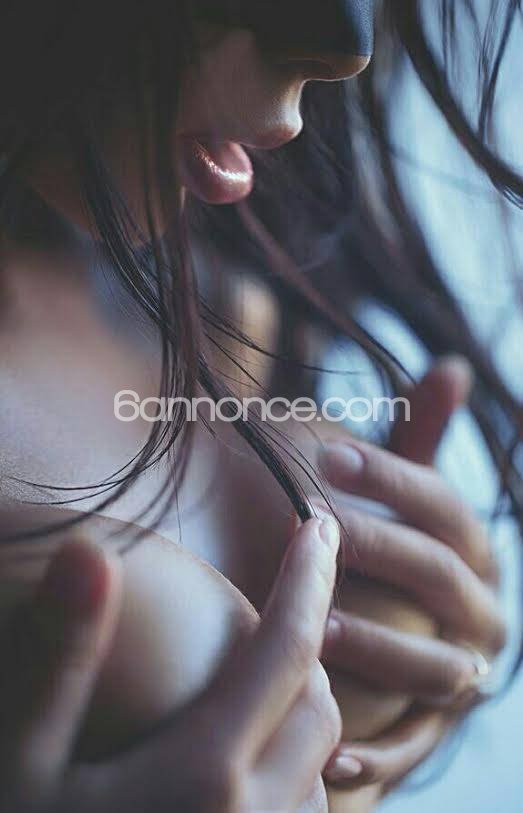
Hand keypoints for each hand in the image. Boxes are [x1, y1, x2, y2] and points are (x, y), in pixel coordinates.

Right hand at [0, 517, 341, 812]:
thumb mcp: (27, 761)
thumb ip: (69, 655)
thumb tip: (91, 550)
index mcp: (206, 770)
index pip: (289, 645)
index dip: (309, 576)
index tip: (321, 524)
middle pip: (319, 701)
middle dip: (305, 646)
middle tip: (269, 609)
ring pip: (322, 762)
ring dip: (299, 711)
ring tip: (254, 682)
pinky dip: (293, 770)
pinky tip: (242, 762)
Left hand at [317, 357, 505, 791]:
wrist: (403, 639)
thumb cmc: (392, 551)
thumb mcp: (407, 497)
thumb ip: (422, 440)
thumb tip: (450, 365)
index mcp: (473, 549)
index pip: (445, 505)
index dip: (392, 478)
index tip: (326, 457)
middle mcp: (481, 611)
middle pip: (441, 577)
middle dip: (382, 550)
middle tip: (314, 531)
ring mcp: (465, 673)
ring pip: (438, 666)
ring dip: (382, 650)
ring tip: (318, 632)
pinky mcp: (435, 730)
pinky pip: (416, 749)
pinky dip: (379, 755)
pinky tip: (326, 754)